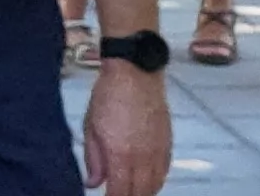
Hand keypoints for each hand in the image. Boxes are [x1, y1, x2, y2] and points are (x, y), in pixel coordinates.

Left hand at [81, 58, 171, 194]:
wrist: (136, 74)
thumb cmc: (108, 97)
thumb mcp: (91, 127)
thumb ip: (93, 159)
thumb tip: (93, 183)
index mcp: (121, 154)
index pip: (121, 192)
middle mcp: (144, 157)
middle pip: (141, 192)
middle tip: (116, 194)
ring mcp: (159, 151)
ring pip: (156, 185)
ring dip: (143, 191)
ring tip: (129, 190)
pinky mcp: (169, 143)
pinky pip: (165, 171)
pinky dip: (156, 180)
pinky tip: (145, 179)